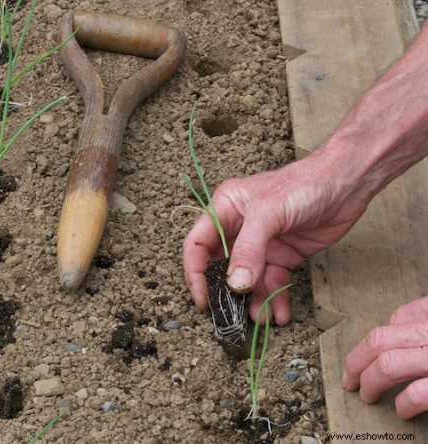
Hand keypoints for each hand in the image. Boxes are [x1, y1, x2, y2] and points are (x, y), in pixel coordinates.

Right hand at [183, 153, 369, 324]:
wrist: (348, 183)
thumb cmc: (305, 184)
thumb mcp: (269, 212)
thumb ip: (249, 248)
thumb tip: (236, 284)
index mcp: (225, 209)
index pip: (198, 245)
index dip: (196, 273)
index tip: (204, 300)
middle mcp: (239, 228)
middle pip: (222, 267)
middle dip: (228, 293)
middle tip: (233, 316)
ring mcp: (262, 244)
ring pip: (249, 281)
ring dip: (255, 301)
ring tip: (265, 319)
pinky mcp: (283, 256)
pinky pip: (273, 282)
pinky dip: (276, 299)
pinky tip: (282, 313)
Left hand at [342, 296, 427, 419]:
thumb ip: (421, 319)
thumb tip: (396, 324)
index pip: (397, 318)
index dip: (376, 338)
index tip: (366, 354)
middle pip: (379, 340)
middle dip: (355, 362)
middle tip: (348, 380)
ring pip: (388, 364)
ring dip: (370, 382)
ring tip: (367, 396)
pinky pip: (417, 393)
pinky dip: (403, 403)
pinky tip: (401, 411)